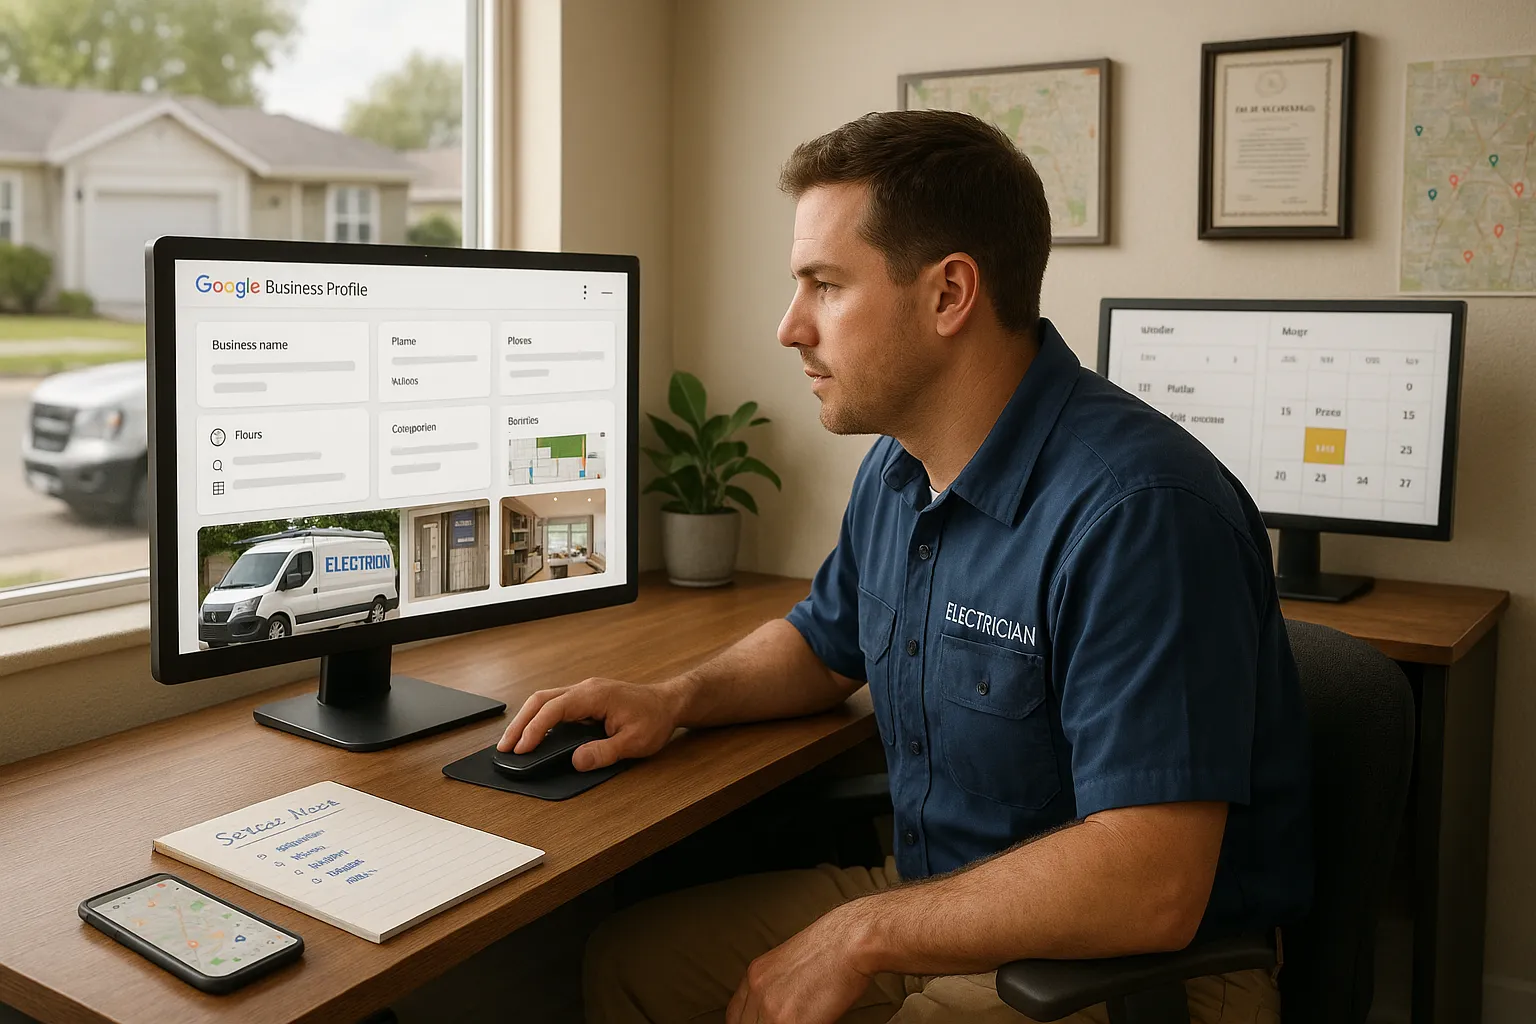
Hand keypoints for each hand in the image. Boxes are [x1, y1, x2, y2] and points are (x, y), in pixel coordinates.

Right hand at [496, 677, 677, 770]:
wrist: (669, 703)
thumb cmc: (655, 719)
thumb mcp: (634, 742)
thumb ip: (604, 752)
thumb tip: (576, 761)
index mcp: (595, 695)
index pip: (555, 709)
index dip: (534, 729)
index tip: (522, 749)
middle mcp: (585, 689)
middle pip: (541, 700)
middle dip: (520, 723)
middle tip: (505, 748)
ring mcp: (584, 692)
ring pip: (545, 700)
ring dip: (526, 720)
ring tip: (512, 744)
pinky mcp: (585, 699)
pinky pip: (555, 705)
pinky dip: (539, 719)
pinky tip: (533, 734)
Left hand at [726, 902, 876, 1023]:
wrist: (850, 941)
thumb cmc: (832, 949)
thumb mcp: (789, 964)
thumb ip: (776, 988)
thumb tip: (780, 1009)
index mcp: (754, 974)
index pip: (735, 1016)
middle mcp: (756, 990)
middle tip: (784, 1023)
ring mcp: (769, 1008)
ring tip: (800, 1022)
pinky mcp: (787, 1022)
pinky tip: (812, 1022)